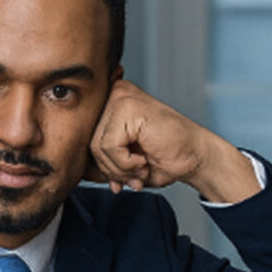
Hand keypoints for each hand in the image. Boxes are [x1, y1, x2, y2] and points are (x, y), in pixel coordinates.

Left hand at [85, 80, 260, 202]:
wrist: (195, 158)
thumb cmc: (162, 158)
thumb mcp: (122, 161)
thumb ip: (99, 160)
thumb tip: (75, 170)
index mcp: (111, 101)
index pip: (86, 138)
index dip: (101, 165)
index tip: (121, 179)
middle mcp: (115, 93)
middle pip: (89, 142)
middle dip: (110, 168)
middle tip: (133, 177)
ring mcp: (122, 97)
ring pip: (97, 146)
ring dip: (118, 168)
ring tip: (140, 169)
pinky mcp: (129, 107)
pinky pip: (109, 146)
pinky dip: (125, 163)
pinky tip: (143, 161)